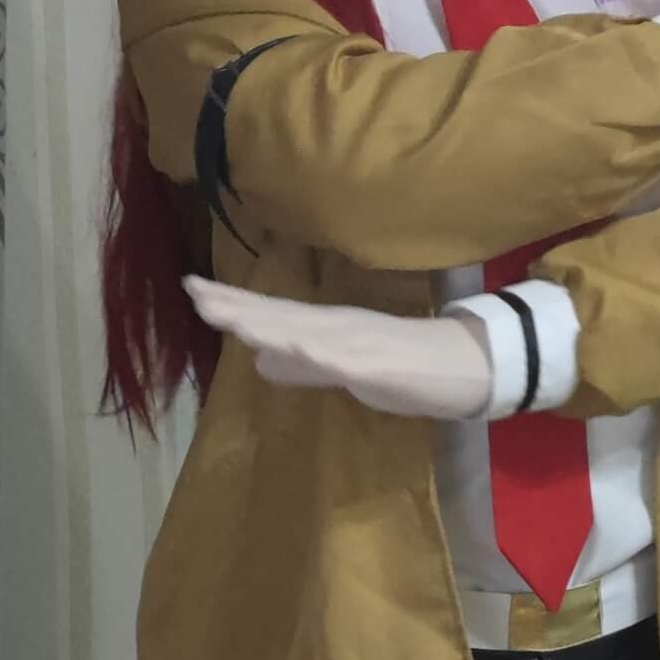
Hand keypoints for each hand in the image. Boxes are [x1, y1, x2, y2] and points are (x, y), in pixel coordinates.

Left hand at [186, 276, 492, 419]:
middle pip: (279, 315)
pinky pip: (340, 360)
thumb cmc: (407, 369)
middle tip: (192, 290)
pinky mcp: (377, 367)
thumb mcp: (343, 370)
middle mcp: (336, 327)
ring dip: (265, 323)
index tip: (193, 289)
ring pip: (303, 332)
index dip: (233, 303)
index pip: (272, 314)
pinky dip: (312, 353)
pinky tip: (288, 346)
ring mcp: (357, 344)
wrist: (467, 368)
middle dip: (236, 305)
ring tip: (226, 315)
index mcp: (327, 329)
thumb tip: (259, 363)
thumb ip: (303, 367)